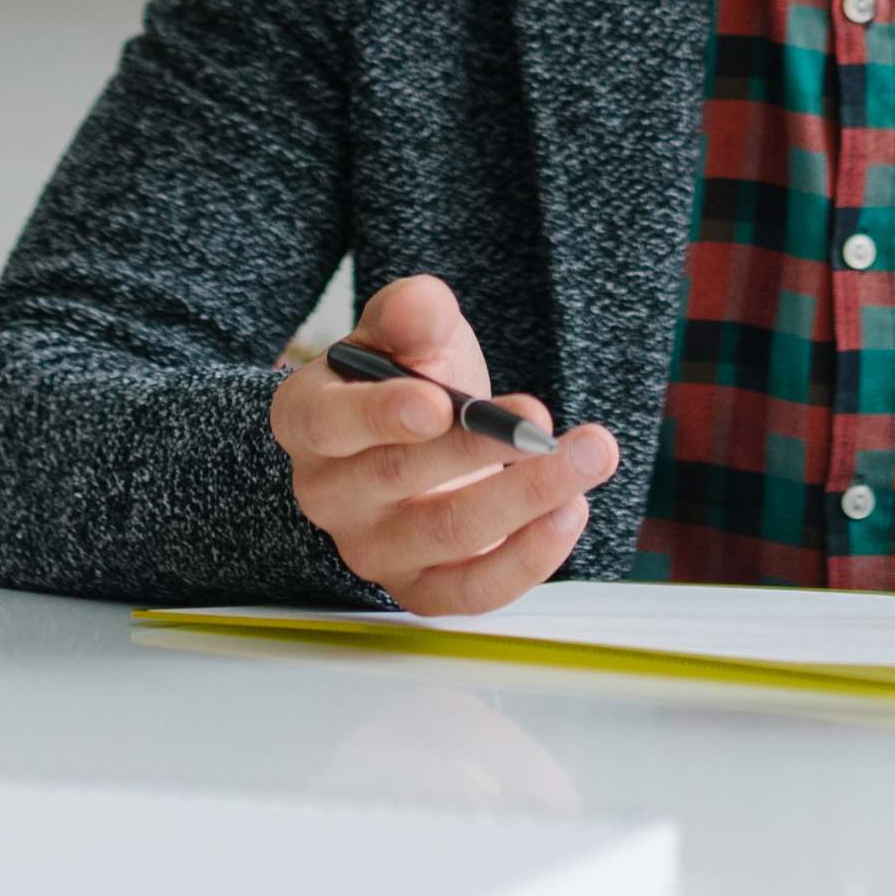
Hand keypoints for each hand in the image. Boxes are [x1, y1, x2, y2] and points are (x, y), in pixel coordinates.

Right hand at [271, 275, 617, 616]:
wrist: (425, 437)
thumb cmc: (408, 378)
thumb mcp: (407, 333)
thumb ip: (410, 313)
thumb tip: (420, 304)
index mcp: (307, 420)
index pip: (329, 424)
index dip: (382, 415)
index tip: (441, 404)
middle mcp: (328, 493)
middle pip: (395, 479)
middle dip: (477, 449)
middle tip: (540, 422)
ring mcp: (373, 549)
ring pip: (445, 536)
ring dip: (524, 498)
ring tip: (587, 456)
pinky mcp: (421, 588)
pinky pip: (471, 592)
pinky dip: (528, 558)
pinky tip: (571, 510)